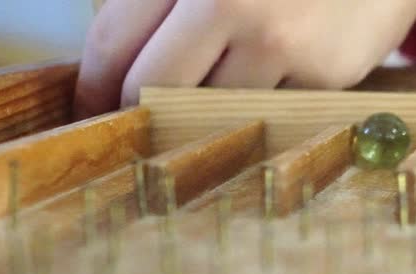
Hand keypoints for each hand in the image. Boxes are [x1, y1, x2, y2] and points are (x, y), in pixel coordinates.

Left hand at [75, 0, 415, 117]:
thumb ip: (160, 0)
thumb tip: (111, 65)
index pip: (115, 39)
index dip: (94, 83)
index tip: (90, 105)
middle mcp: (232, 2)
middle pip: (154, 86)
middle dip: (139, 108)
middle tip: (136, 118)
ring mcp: (282, 43)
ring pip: (211, 107)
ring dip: (206, 106)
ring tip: (222, 84)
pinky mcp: (325, 75)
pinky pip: (270, 108)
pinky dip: (264, 101)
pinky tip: (281, 72)